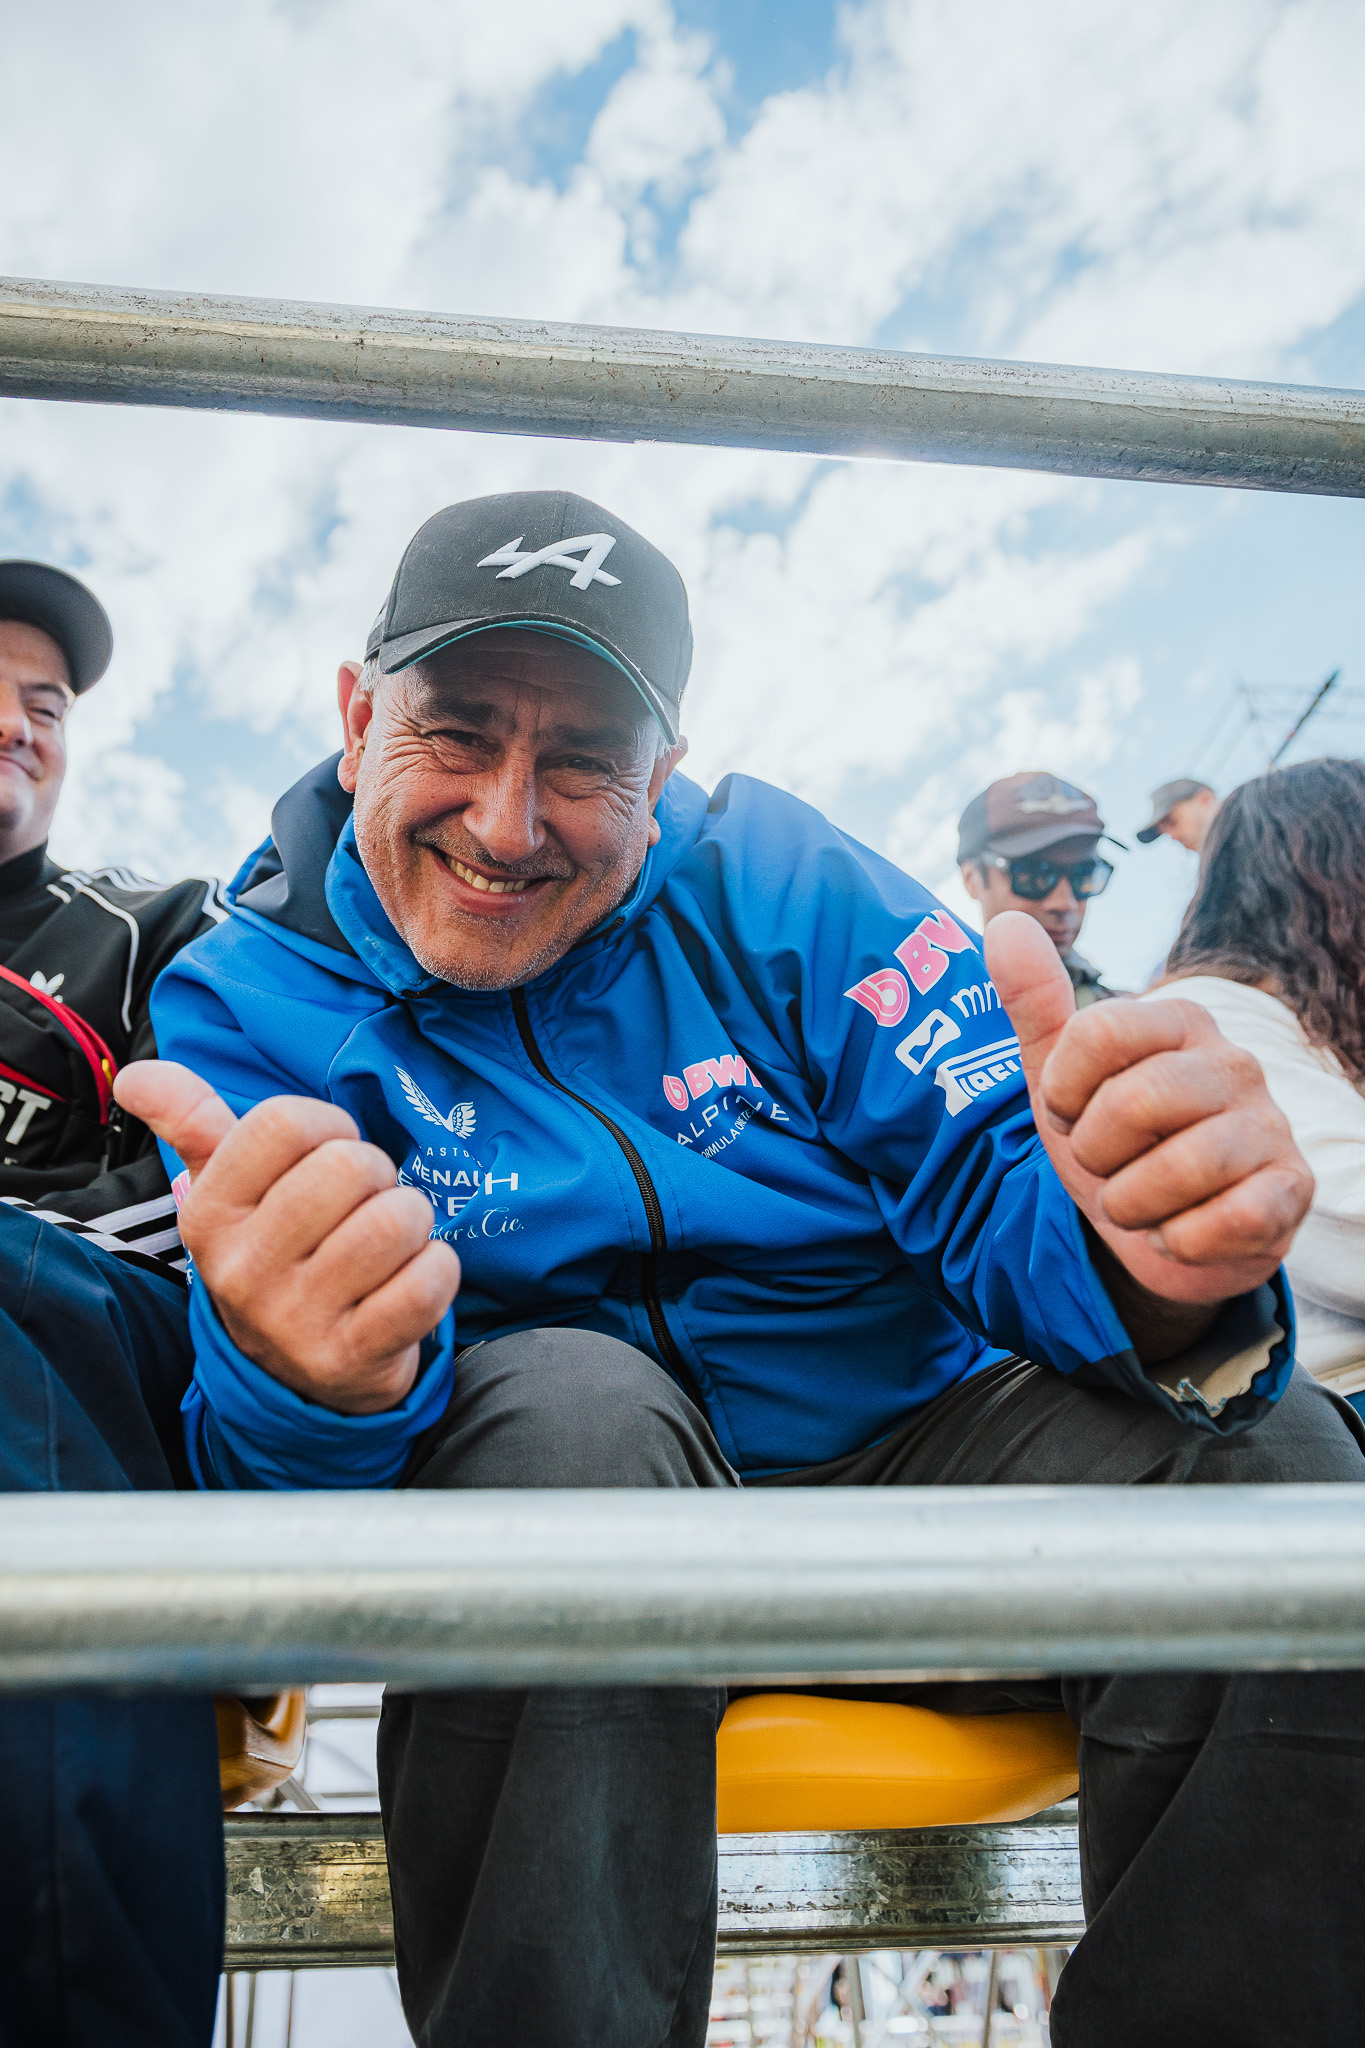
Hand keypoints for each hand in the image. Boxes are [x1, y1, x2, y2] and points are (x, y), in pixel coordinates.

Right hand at [113, 1061, 459, 1414]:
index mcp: (209, 1216)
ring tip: (391, 1241)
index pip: (283, 1122)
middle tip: (364, 1205)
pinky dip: (437, 1269)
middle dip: (378, 1175)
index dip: (328, 1126)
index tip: (328, 1154)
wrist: (292, 1376)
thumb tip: (137, 1075)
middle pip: (349, 1166)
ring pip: (395, 1222)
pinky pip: (428, 1282)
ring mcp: (296, 1319)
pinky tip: (410, 1279)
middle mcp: (244, 1269)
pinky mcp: (353, 1358)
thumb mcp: (225, 1191)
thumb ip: (189, 1123)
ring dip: (413, 1221)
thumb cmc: (274, 1256)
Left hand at [985, 914, 1311, 1342]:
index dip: (1064, 1091)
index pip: (1096, 1033)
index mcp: (1180, 1021)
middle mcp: (1234, 1062)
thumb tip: (1006, 921)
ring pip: (1178, 1170)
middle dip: (1096, 1154)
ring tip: (1140, 1200)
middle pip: (1132, 1103)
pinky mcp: (1291, 1189)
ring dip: (1132, 1203)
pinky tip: (1180, 1231)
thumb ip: (1035, 1002)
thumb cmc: (1114, 1142)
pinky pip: (1226, 1221)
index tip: (1071, 1114)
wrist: (1160, 1230)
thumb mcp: (1061, 1076)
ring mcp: (1270, 1125)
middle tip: (1108, 1164)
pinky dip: (1180, 1239)